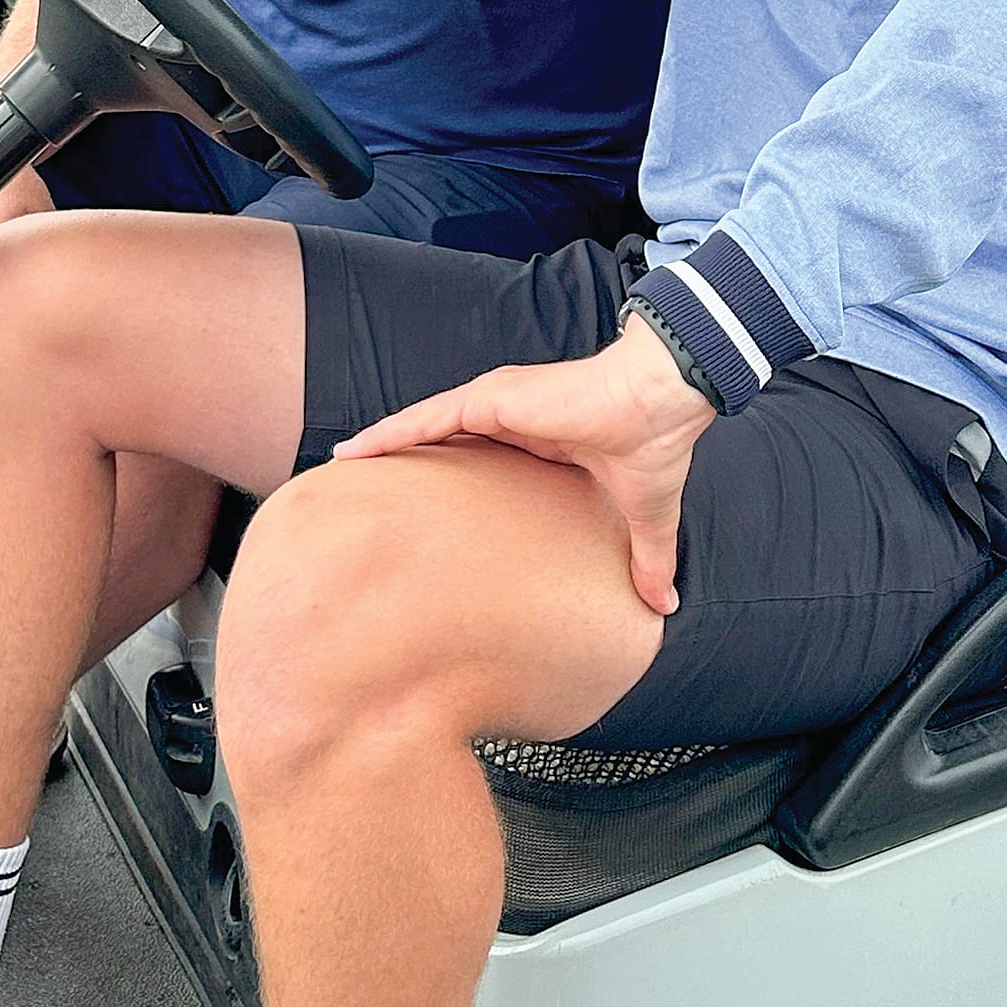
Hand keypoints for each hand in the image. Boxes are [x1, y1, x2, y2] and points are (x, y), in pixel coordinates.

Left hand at [333, 313, 715, 615]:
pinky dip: (391, 433)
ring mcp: (495, 404)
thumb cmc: (653, 444)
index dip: (446, 478)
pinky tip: (357, 451)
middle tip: (364, 491)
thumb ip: (644, 557)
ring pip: (424, 426)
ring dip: (384, 446)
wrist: (660, 401)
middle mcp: (508, 415)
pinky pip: (427, 418)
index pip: (477, 457)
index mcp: (537, 437)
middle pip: (439, 439)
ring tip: (343, 465)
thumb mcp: (640, 514)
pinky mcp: (490, 401)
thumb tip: (663, 605)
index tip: (420, 506)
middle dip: (404, 461)